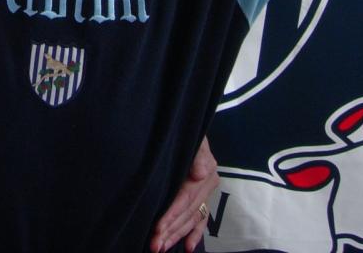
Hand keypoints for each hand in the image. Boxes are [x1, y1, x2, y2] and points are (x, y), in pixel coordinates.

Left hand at [149, 136, 218, 251]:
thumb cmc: (187, 127)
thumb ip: (199, 154)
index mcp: (205, 172)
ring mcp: (206, 192)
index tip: (157, 229)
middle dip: (170, 231)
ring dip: (177, 235)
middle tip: (155, 246)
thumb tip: (199, 173)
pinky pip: (201, 218)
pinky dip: (195, 234)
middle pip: (187, 213)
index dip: (171, 215)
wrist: (189, 122)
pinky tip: (187, 247)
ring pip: (191, 218)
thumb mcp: (194, 136)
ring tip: (162, 248)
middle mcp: (207, 184)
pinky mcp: (203, 195)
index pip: (185, 199)